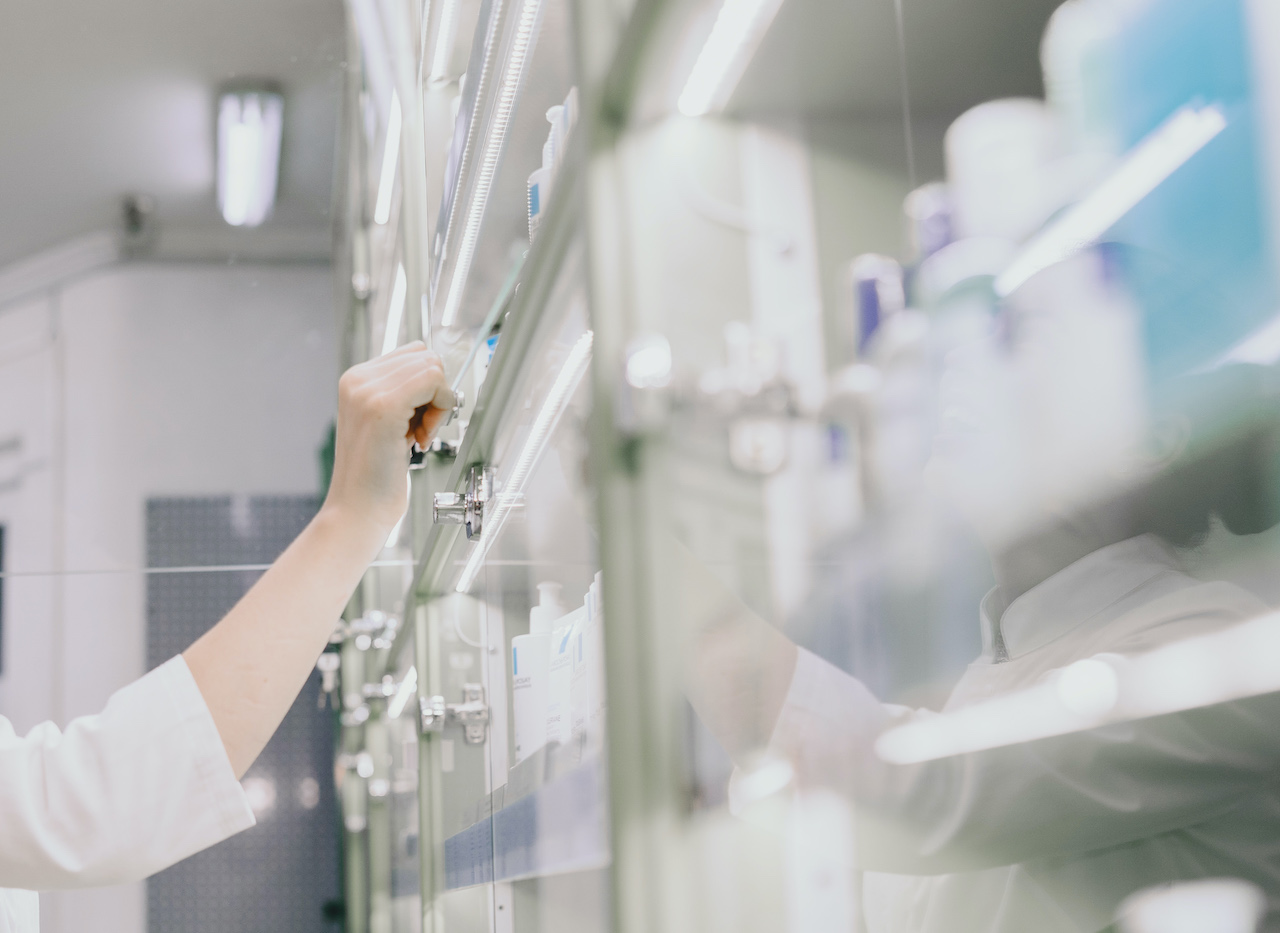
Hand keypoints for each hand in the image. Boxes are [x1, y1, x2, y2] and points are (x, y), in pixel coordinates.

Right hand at [323, 342, 453, 536]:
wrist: (357, 509)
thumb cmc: (375, 475)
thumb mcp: (390, 423)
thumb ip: (405, 394)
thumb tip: (436, 375)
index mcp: (356, 380)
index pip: (413, 354)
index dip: (428, 386)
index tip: (419, 417)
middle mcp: (357, 379)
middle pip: (425, 357)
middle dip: (435, 393)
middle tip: (421, 428)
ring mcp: (367, 390)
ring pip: (432, 366)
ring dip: (438, 403)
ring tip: (417, 434)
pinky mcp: (382, 405)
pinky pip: (433, 381)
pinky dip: (440, 410)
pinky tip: (420, 438)